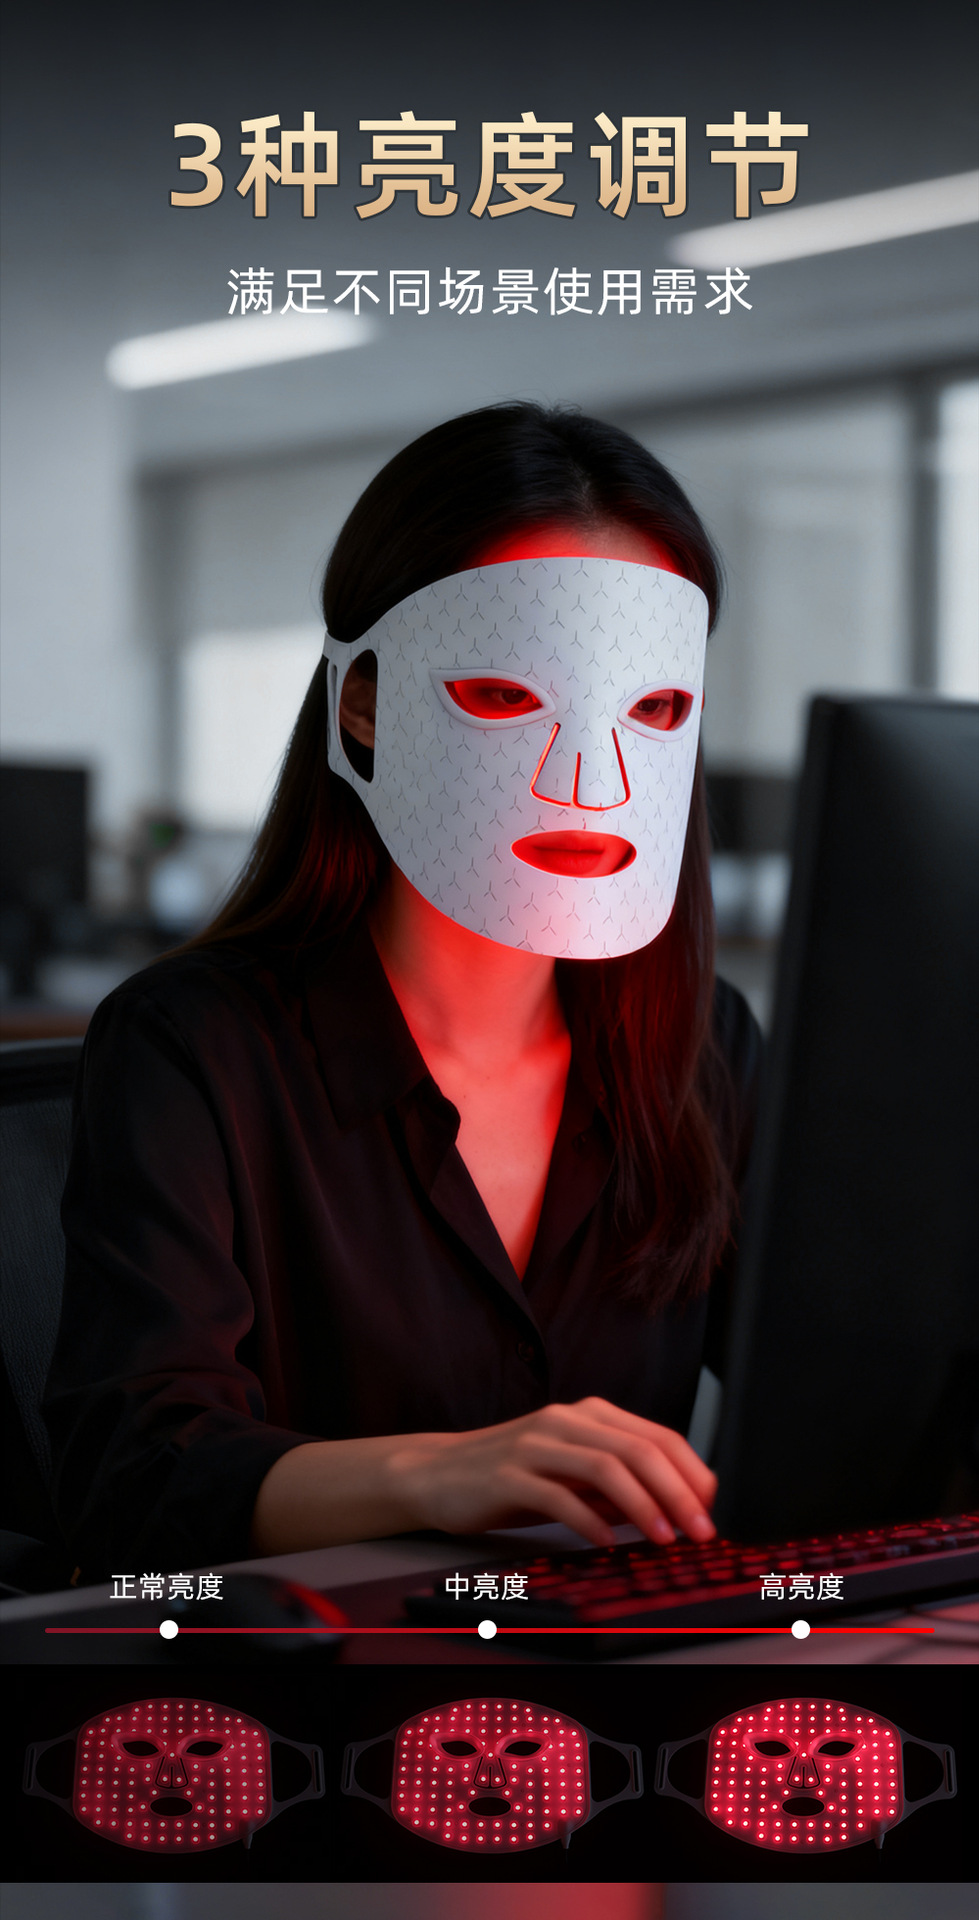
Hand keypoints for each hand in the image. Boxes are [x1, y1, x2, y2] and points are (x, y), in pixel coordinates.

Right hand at [387, 1396, 717, 1547]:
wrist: (437, 1474)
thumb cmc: (512, 1476)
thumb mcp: (572, 1474)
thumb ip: (618, 1485)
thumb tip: (676, 1509)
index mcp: (589, 1415)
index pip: (658, 1436)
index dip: (692, 1473)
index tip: (709, 1511)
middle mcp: (566, 1420)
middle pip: (639, 1449)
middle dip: (679, 1492)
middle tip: (700, 1531)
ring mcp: (536, 1445)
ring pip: (605, 1467)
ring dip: (643, 1506)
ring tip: (664, 1539)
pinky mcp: (508, 1474)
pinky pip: (558, 1496)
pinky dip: (589, 1521)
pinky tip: (606, 1543)